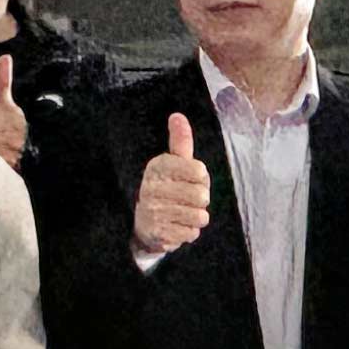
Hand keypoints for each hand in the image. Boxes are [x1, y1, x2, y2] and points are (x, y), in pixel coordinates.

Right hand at [134, 113, 213, 258]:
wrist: (146, 224)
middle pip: (201, 195)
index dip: (202, 178)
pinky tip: (178, 226)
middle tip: (189, 200)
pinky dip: (190, 232)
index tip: (192, 179)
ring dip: (197, 217)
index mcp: (157, 166)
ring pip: (199, 216)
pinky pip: (192, 233)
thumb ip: (180, 141)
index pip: (199, 170)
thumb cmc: (168, 189)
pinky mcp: (158, 233)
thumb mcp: (174, 163)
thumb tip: (177, 115)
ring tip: (185, 214)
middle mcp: (151, 187)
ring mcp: (153, 211)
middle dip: (201, 200)